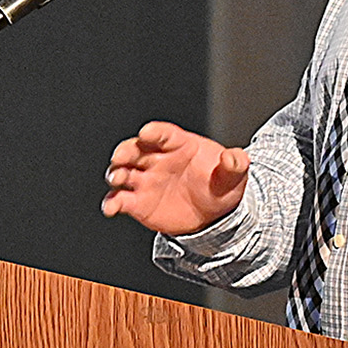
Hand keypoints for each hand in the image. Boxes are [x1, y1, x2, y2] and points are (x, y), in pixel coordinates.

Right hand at [101, 122, 249, 235]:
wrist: (213, 215)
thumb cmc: (220, 186)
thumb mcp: (233, 175)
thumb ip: (235, 164)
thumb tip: (235, 157)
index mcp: (179, 145)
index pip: (163, 134)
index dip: (154, 132)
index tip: (146, 132)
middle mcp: (157, 160)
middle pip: (135, 149)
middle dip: (125, 151)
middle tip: (120, 156)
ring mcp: (145, 180)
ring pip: (122, 172)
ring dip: (115, 173)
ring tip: (116, 178)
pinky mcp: (137, 202)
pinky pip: (120, 200)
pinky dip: (112, 203)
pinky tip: (111, 207)